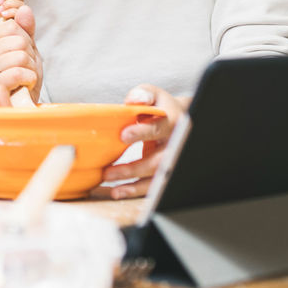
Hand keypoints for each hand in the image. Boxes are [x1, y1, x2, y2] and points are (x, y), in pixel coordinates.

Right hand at [0, 0, 40, 92]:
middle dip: (30, 55)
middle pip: (20, 40)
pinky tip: (24, 84)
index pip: (12, 25)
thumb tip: (25, 9)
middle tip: (25, 67)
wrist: (13, 105)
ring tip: (24, 76)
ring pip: (21, 56)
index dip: (26, 38)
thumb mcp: (23, 49)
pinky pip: (20, 73)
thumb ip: (25, 28)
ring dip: (31, 68)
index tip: (22, 51)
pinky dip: (30, 79)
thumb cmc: (16, 76)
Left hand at [98, 84, 188, 198]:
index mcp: (173, 121)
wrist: (178, 120)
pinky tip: (119, 192)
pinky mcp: (166, 171)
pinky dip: (136, 191)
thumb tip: (134, 101)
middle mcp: (176, 143)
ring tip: (113, 188)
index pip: (159, 128)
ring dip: (135, 185)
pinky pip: (154, 186)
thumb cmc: (159, 107)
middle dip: (134, 168)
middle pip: (160, 160)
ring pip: (158, 178)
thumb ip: (143, 95)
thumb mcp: (153, 95)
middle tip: (109, 172)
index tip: (123, 135)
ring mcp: (173, 160)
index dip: (142, 132)